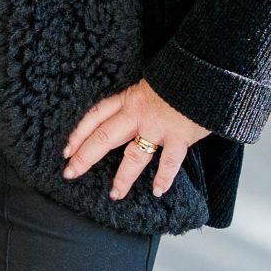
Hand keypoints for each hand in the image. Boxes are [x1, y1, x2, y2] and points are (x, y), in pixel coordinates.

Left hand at [63, 79, 211, 201]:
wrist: (204, 75)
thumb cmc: (178, 78)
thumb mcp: (150, 84)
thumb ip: (138, 102)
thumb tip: (131, 118)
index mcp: (128, 100)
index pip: (95, 117)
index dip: (79, 134)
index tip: (67, 150)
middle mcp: (137, 115)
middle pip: (104, 138)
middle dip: (85, 157)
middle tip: (70, 173)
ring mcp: (157, 127)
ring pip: (133, 156)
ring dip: (123, 177)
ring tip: (115, 194)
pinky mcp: (179, 137)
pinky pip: (169, 162)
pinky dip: (163, 178)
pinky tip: (157, 191)